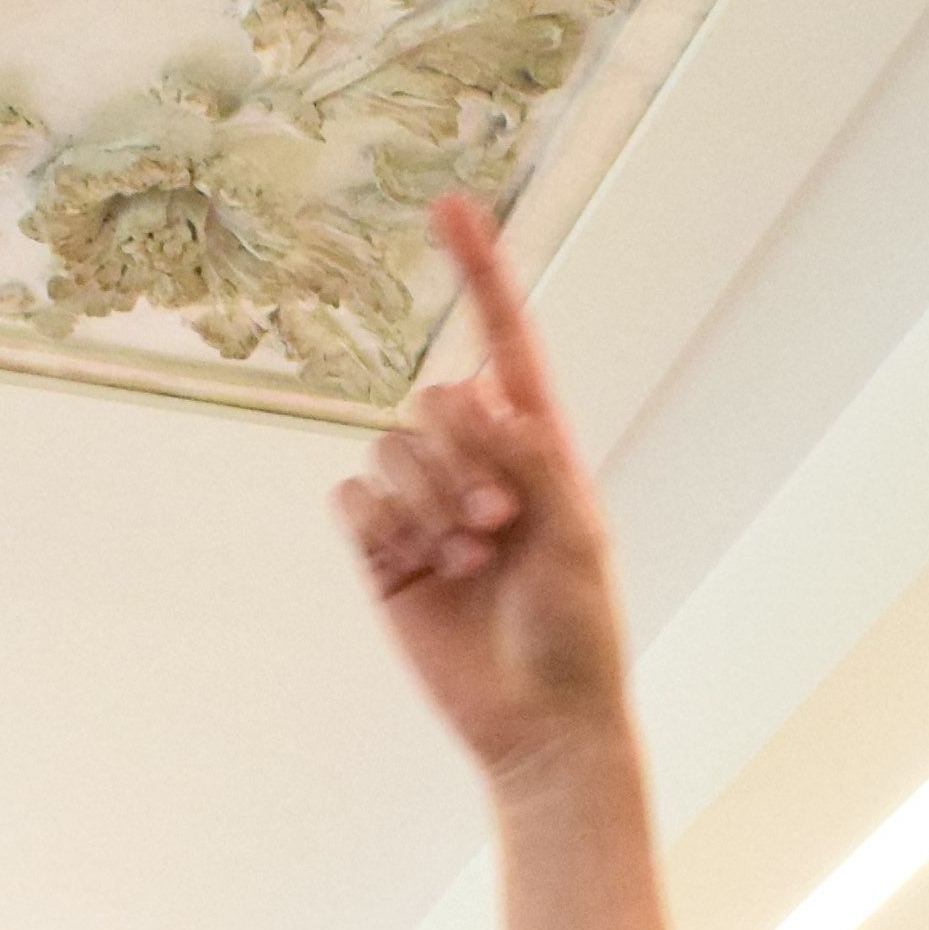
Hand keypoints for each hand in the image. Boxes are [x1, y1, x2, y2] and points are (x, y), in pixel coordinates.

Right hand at [337, 194, 631, 788]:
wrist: (537, 722)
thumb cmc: (577, 632)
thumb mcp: (576, 535)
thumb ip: (529, 456)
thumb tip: (475, 394)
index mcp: (538, 446)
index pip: (504, 342)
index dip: (479, 274)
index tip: (450, 207)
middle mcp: (477, 463)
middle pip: (431, 400)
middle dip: (458, 458)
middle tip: (496, 528)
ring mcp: (424, 505)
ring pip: (388, 448)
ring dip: (424, 502)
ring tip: (466, 560)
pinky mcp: (381, 550)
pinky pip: (351, 499)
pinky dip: (380, 526)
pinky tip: (417, 569)